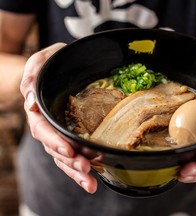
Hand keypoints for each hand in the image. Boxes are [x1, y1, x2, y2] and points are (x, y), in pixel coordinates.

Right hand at [20, 43, 96, 192]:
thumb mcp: (43, 61)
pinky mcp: (71, 137)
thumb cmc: (55, 61)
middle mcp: (48, 125)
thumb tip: (30, 102)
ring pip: (64, 157)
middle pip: (54, 148)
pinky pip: (73, 156)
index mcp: (39, 109)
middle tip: (86, 169)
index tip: (68, 150)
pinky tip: (92, 179)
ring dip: (76, 172)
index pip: (42, 129)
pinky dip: (81, 169)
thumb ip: (33, 76)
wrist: (67, 65)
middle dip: (69, 161)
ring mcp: (59, 133)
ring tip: (90, 184)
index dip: (54, 141)